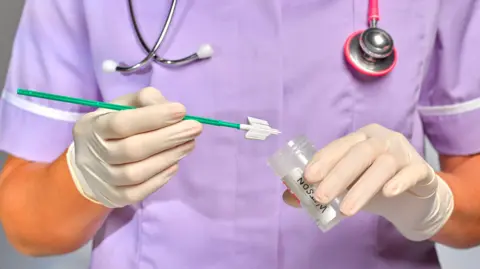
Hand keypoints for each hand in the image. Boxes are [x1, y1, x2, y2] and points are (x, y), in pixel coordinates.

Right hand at [67, 87, 201, 207]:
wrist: (88, 164)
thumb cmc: (111, 128)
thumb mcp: (121, 106)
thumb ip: (144, 101)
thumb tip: (172, 109)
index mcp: (92, 127)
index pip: (121, 123)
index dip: (153, 117)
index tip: (181, 110)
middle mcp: (94, 155)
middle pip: (133, 149)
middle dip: (168, 138)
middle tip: (195, 128)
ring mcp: (103, 179)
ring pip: (137, 173)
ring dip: (168, 157)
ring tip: (189, 144)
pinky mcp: (114, 198)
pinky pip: (138, 192)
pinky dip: (160, 179)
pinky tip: (175, 165)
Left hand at [283, 124, 453, 240]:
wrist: (413, 198)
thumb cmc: (373, 186)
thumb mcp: (346, 187)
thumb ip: (320, 188)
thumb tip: (288, 197)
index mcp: (360, 138)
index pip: (339, 146)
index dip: (323, 160)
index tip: (307, 178)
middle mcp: (382, 140)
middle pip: (360, 153)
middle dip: (338, 175)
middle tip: (321, 197)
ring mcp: (403, 153)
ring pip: (383, 164)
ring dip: (362, 187)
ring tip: (345, 210)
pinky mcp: (422, 169)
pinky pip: (412, 172)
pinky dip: (399, 181)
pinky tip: (388, 193)